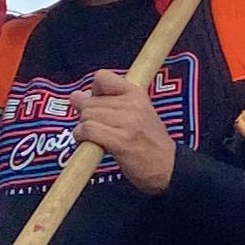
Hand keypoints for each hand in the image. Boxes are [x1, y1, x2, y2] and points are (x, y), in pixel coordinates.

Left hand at [73, 69, 175, 193]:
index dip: (94, 91)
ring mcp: (127, 122)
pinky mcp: (120, 141)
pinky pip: (88, 130)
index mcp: (137, 94)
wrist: (168, 167)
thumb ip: (111, 103)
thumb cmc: (150, 143)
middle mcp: (132, 105)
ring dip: (83, 128)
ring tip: (94, 138)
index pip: (102, 77)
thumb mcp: (139, 113)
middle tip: (96, 127)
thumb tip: (76, 96)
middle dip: (86, 115)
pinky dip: (81, 137)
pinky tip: (89, 143)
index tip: (99, 103)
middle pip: (89, 101)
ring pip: (86, 115)